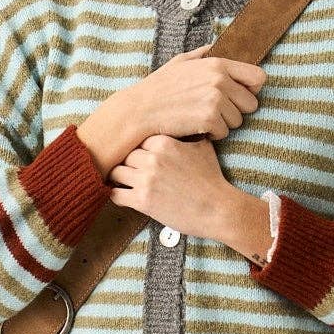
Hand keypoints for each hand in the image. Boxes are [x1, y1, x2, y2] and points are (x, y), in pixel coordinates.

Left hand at [106, 134, 236, 238]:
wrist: (218, 209)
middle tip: (127, 169)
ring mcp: (146, 179)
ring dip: (118, 178)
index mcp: (164, 142)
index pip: (137, 139)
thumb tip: (186, 123)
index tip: (136, 155)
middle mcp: (152, 158)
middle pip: (125, 154)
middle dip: (127, 163)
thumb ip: (188, 134)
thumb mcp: (203, 148)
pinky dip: (116, 195)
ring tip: (122, 182)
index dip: (137, 148)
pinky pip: (115, 194)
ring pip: (116, 172)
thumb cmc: (212, 179)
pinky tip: (123, 196)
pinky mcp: (142, 201)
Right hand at [124, 44, 266, 143]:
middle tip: (216, 111)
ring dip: (223, 123)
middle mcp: (220, 80)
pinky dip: (212, 134)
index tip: (240, 96)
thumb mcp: (181, 61)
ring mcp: (215, 100)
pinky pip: (224, 133)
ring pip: (237, 121)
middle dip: (236, 110)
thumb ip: (203, 54)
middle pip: (251, 104)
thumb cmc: (160, 87)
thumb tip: (217, 46)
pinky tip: (196, 127)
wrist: (141, 109)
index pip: (258, 77)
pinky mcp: (209, 120)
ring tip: (202, 118)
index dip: (251, 89)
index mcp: (218, 64)